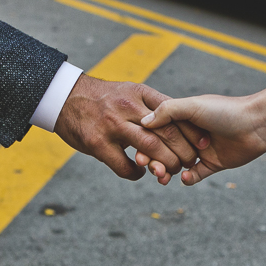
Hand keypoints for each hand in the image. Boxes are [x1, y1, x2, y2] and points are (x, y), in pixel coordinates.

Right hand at [53, 74, 208, 180]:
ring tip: (168, 172)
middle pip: (167, 132)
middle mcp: (129, 107)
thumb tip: (177, 121)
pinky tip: (140, 173)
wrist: (63, 96)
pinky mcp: (97, 143)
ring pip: (151, 149)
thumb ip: (152, 106)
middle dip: (183, 151)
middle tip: (189, 163)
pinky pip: (124, 166)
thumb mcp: (129, 92)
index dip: (192, 130)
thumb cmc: (100, 98)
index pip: (175, 112)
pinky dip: (137, 173)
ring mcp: (113, 125)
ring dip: (165, 165)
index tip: (203, 143)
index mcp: (140, 94)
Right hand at [138, 94, 265, 184]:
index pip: (158, 133)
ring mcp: (201, 150)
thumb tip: (143, 122)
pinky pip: (195, 175)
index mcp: (183, 119)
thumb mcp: (192, 106)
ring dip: (167, 171)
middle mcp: (190, 134)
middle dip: (154, 160)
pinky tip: (184, 177)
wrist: (257, 124)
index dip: (146, 143)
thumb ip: (167, 111)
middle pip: (164, 150)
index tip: (137, 152)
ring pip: (177, 164)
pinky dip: (188, 178)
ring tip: (163, 177)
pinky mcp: (213, 164)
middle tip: (150, 168)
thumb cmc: (225, 110)